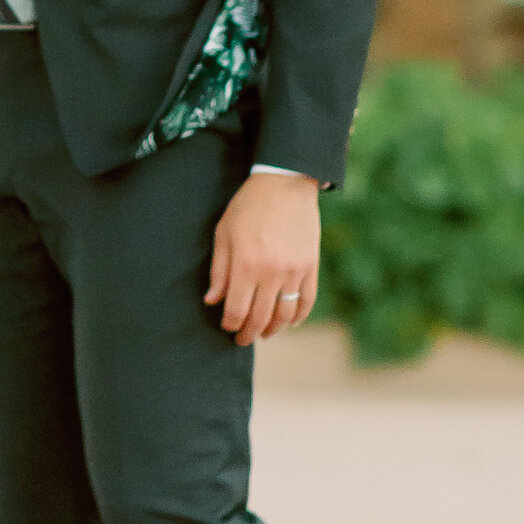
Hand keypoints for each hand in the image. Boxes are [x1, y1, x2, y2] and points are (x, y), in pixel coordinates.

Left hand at [205, 166, 321, 345]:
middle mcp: (272, 273)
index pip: (237, 309)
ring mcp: (294, 272)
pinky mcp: (310, 267)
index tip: (227, 327)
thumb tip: (212, 301)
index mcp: (246, 265)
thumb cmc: (248, 206)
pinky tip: (290, 323)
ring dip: (273, 329)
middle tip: (242, 339)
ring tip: (264, 333)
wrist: (285, 184)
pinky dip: (299, 316)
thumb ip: (218, 270)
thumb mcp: (224, 233)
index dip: (230, 324)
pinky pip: (306, 301)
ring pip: (284, 315)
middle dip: (249, 333)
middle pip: (260, 317)